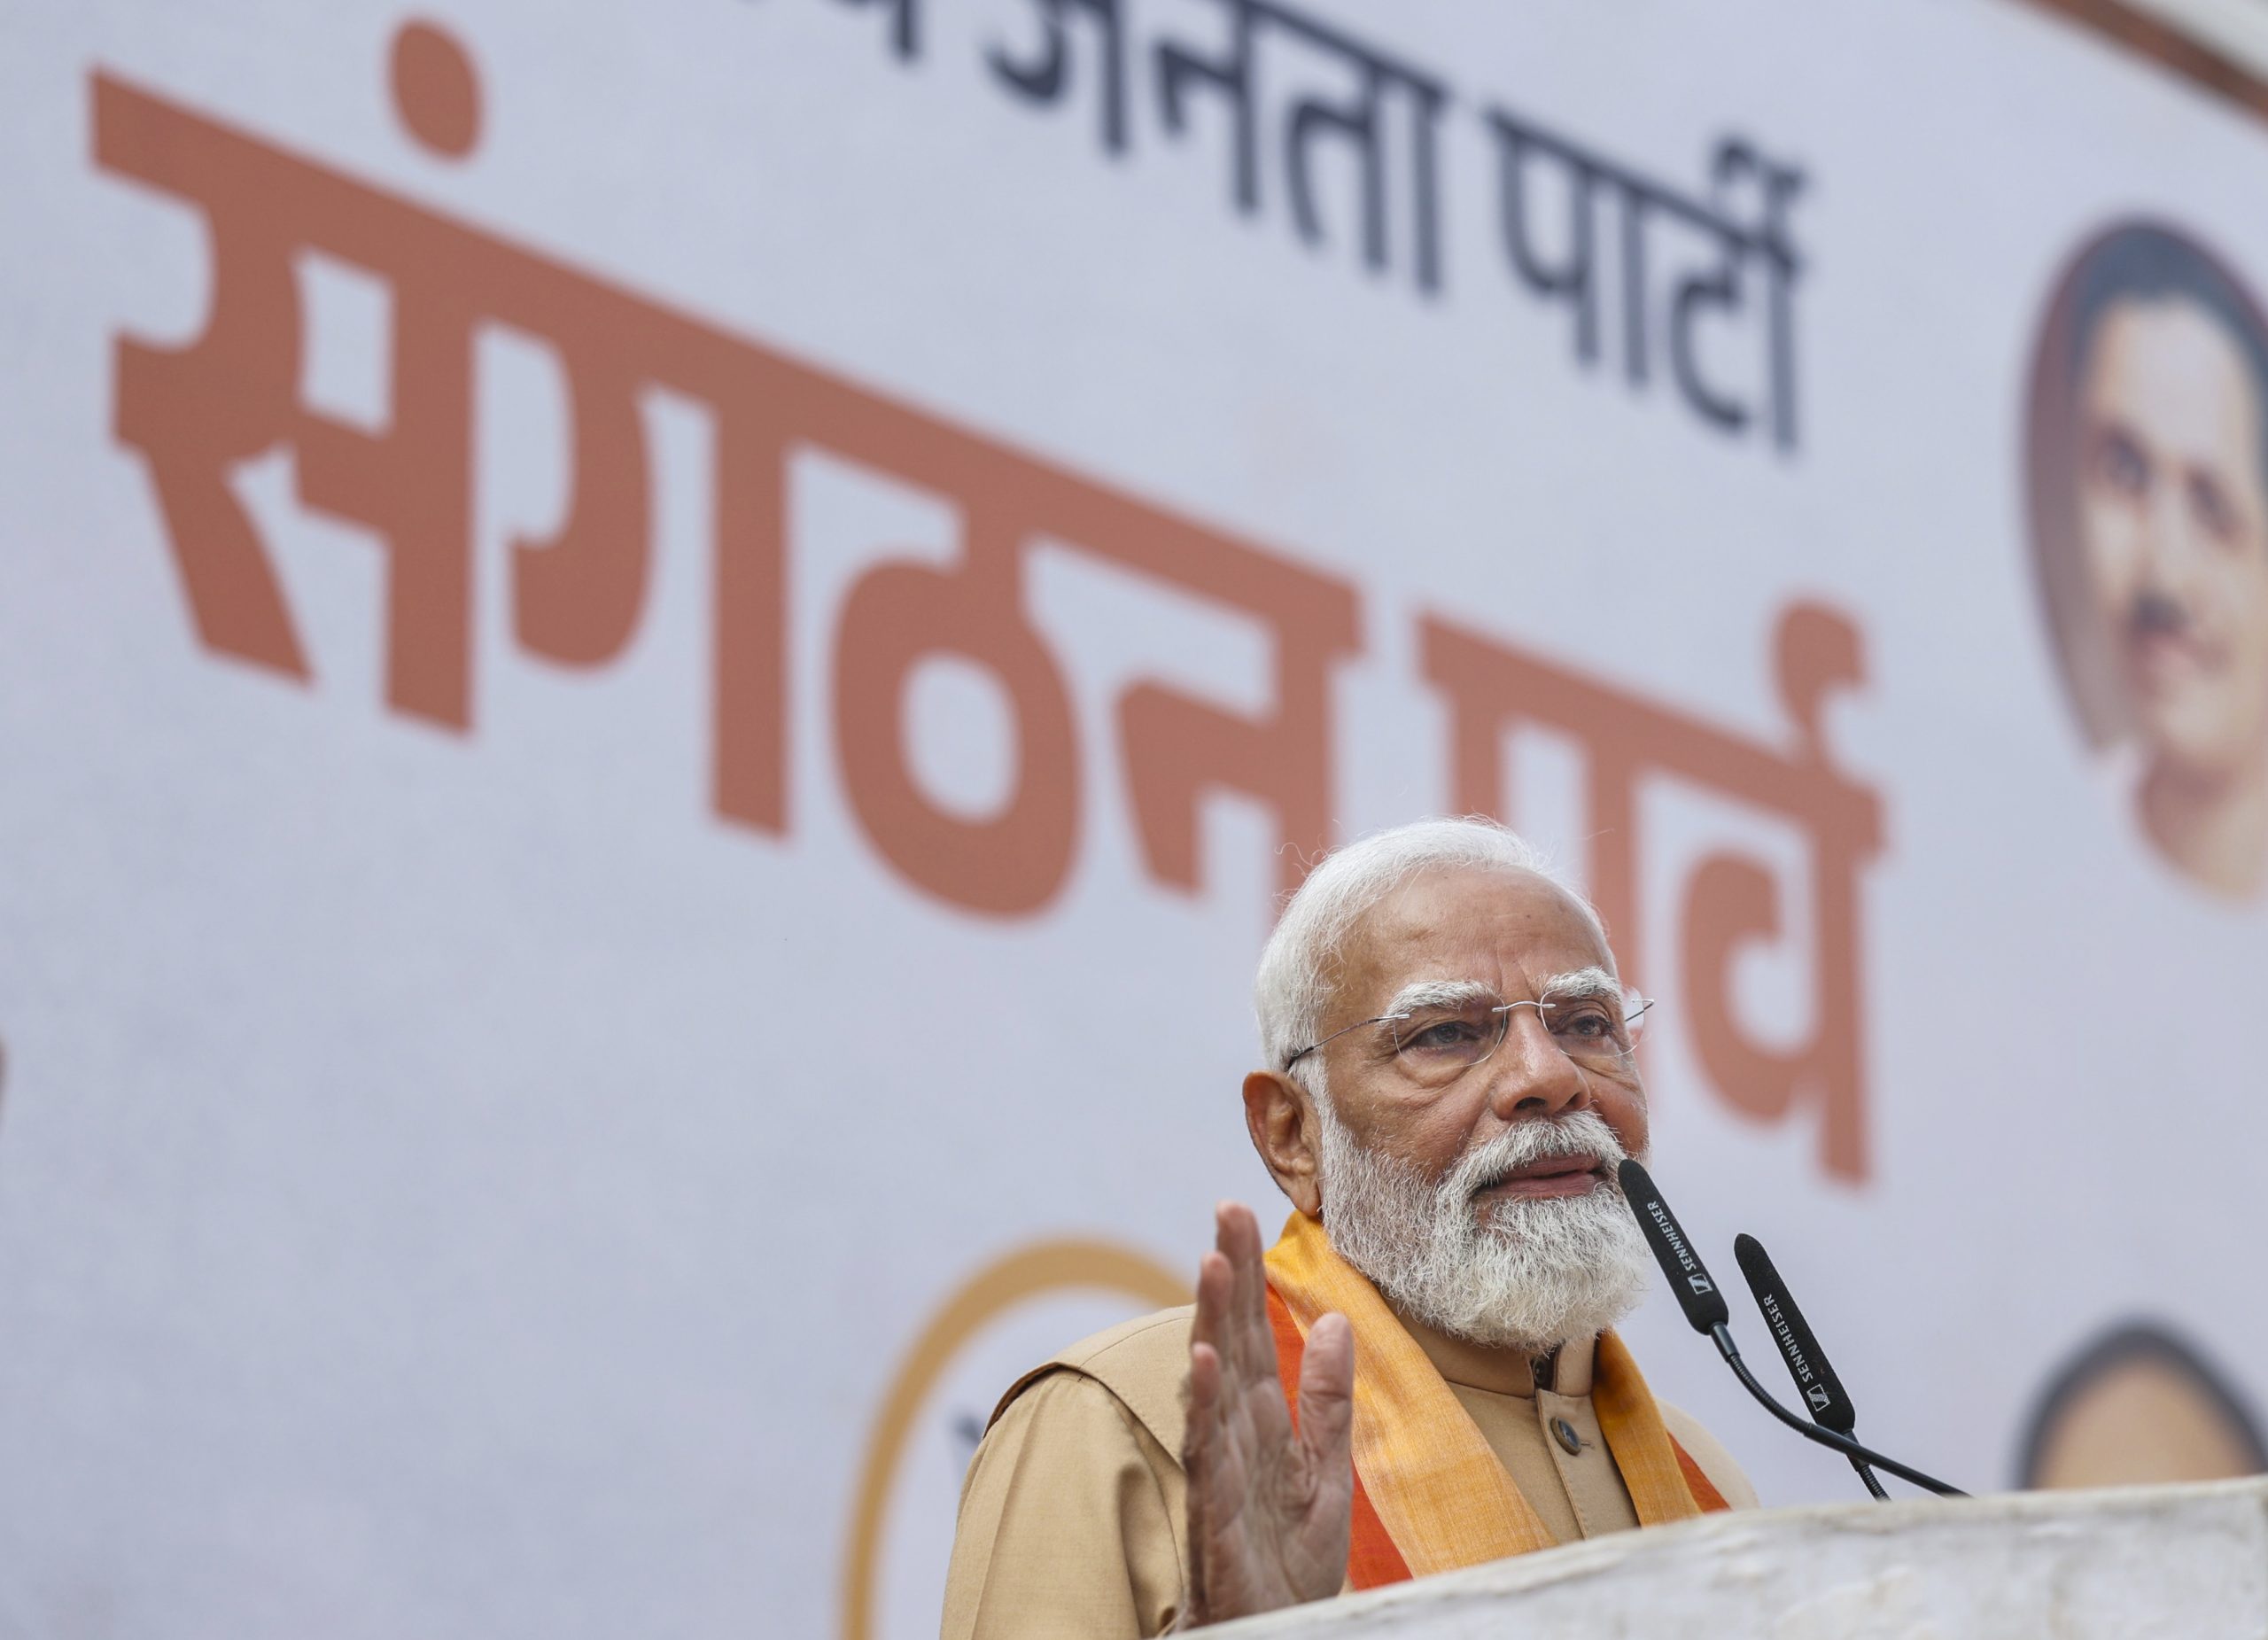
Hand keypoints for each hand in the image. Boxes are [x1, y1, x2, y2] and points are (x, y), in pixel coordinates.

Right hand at [1178, 1202, 1354, 1628]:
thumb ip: (1326, 1401)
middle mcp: (1234, 1437)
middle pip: (1228, 1343)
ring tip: (1210, 1267)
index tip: (1238, 1208)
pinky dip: (1203, 1411)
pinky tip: (1202, 1367)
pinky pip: (1209, 1459)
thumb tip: (1334, 1321)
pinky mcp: (1216, 1522)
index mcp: (1261, 1421)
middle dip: (1225, 1279)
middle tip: (1224, 1212)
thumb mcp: (1325, 1475)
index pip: (1251, 1332)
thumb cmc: (1288, 1568)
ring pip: (1211, 1389)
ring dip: (1209, 1327)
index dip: (1245, 1273)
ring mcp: (1222, 1476)